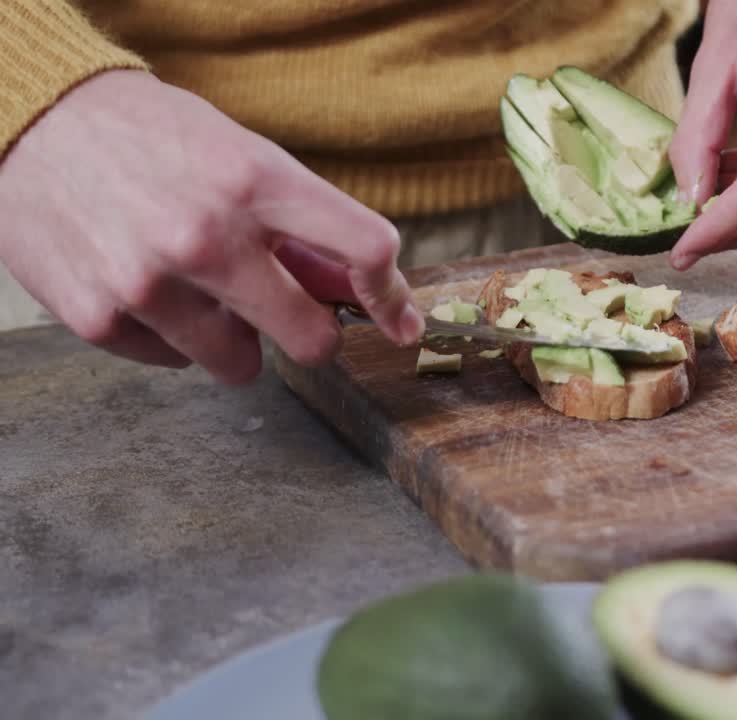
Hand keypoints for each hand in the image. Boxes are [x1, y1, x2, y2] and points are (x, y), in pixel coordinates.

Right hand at [0, 70, 423, 383]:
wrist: (28, 120)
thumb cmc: (147, 135)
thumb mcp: (240, 156)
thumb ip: (301, 226)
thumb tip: (359, 288)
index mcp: (256, 180)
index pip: (366, 247)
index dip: (392, 295)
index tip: (398, 319)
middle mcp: (207, 236)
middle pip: (312, 340)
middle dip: (309, 333)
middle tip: (288, 313)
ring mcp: (150, 283)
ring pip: (241, 365)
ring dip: (234, 338)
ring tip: (198, 288)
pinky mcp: (100, 318)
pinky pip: (175, 362)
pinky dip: (173, 336)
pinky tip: (147, 286)